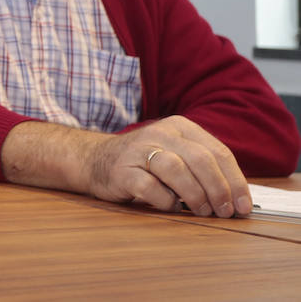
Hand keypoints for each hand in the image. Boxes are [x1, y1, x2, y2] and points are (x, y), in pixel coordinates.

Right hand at [85, 115, 250, 217]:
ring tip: (201, 211)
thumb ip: (204, 167)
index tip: (243, 207)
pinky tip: (170, 206)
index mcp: (180, 127)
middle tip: (224, 212)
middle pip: (200, 160)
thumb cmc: (146, 162)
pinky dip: (165, 201)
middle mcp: (160, 133)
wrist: (96, 159)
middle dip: (219, 190)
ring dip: (195, 196)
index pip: (218, 152)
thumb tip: (237, 199)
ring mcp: (138, 151)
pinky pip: (150, 187)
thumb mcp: (177, 152)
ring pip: (176, 170)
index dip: (235, 182)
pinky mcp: (122, 171)